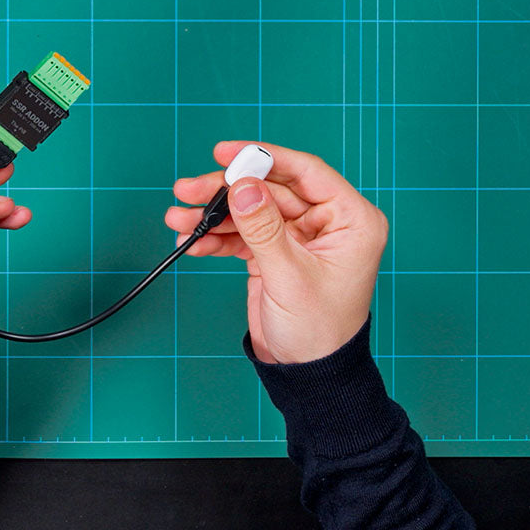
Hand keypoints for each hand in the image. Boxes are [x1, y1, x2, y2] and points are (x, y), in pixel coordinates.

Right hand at [166, 141, 386, 364]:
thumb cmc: (319, 332)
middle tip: (190, 189)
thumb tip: (242, 186)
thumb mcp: (290, 277)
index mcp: (350, 220)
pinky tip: (191, 241)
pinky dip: (216, 236)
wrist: (307, 376)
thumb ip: (264, 228)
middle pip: (269, 188)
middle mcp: (325, 222)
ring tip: (179, 218)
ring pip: (250, 208)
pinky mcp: (274, 252)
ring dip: (213, 214)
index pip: (305, 172)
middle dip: (226, 190)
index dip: (265, 158)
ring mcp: (297, 236)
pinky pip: (242, 233)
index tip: (226, 153)